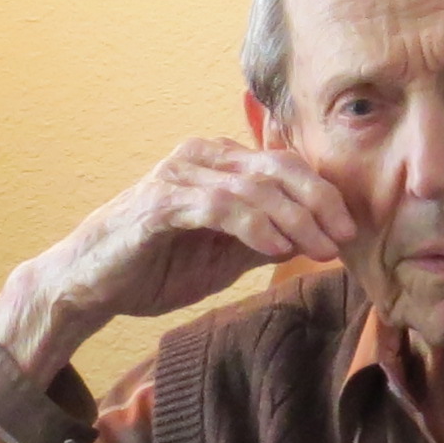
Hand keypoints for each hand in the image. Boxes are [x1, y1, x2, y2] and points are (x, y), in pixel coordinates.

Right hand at [0, 137, 362, 375]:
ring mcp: (179, 176)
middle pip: (278, 167)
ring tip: (320, 248)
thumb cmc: (157, 265)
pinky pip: (220, 206)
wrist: (91, 284)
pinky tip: (279, 247)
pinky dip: (256, 225)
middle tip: (344, 236)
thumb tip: (316, 239)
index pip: (286, 166)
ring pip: (255, 186)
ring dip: (295, 218)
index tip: (352, 228)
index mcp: (221, 163)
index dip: (325, 193)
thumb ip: (266, 240)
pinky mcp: (160, 204)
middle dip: (319, 201)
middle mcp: (202, 158)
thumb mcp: (226, 255)